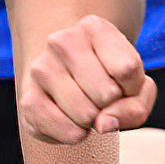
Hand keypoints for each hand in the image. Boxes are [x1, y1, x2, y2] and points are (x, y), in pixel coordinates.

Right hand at [20, 15, 158, 143]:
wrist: (66, 78)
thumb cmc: (110, 82)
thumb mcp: (136, 87)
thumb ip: (135, 107)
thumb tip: (102, 124)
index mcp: (93, 27)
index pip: (127, 68)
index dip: (132, 87)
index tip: (121, 81)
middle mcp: (61, 42)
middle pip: (107, 94)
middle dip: (111, 105)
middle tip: (100, 96)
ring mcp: (41, 70)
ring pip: (87, 115)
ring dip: (93, 122)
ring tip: (86, 106)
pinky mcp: (28, 100)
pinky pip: (68, 133)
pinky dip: (77, 135)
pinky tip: (71, 119)